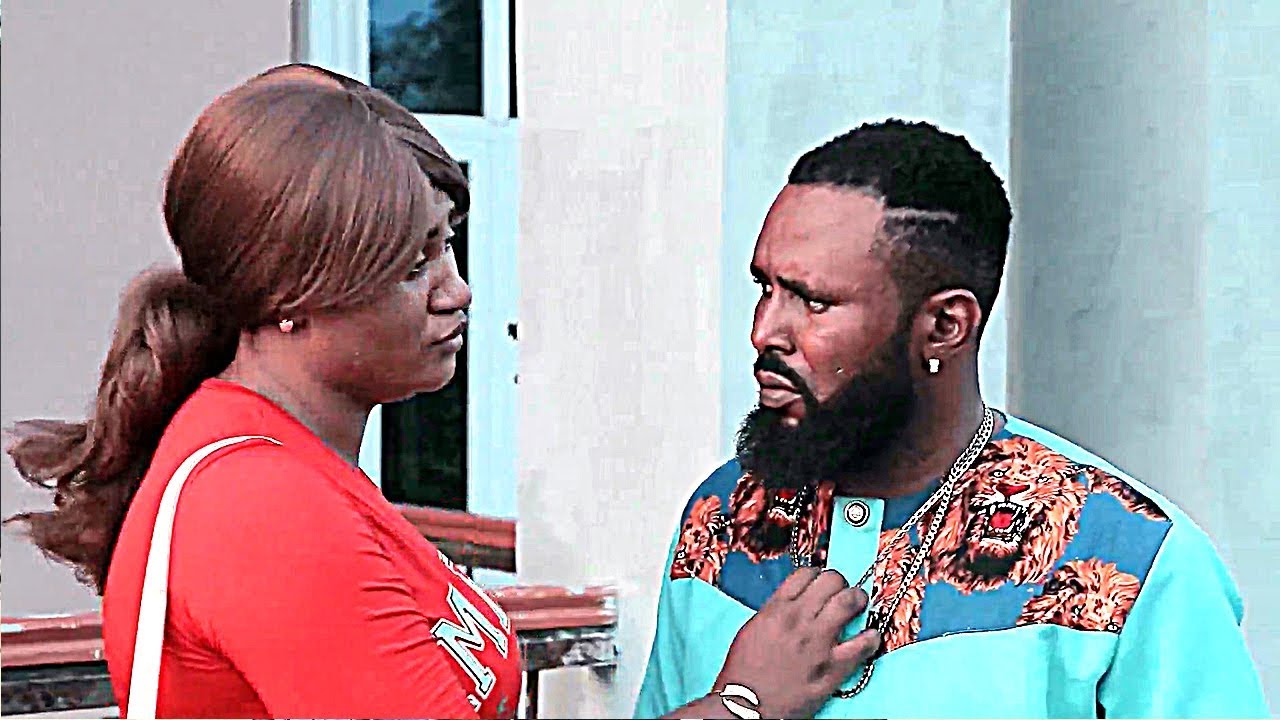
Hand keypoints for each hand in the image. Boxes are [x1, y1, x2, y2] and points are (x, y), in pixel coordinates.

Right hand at [712, 567, 880, 717]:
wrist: (747, 705)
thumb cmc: (745, 671)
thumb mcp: (753, 628)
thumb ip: (776, 611)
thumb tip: (797, 601)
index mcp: (777, 609)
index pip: (806, 574)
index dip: (817, 574)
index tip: (820, 580)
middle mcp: (799, 619)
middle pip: (831, 581)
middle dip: (839, 583)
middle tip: (842, 590)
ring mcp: (818, 642)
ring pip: (849, 602)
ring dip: (858, 599)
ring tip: (859, 603)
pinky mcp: (833, 667)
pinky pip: (863, 644)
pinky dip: (871, 637)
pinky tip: (871, 636)